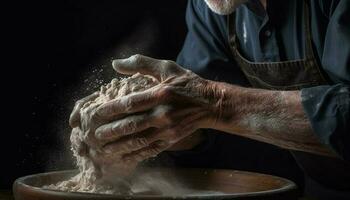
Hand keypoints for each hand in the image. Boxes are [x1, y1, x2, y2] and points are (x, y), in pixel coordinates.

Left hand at [93, 54, 218, 162]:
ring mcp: (167, 129)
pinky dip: (136, 155)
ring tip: (104, 149)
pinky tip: (124, 157)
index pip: (130, 103)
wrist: (211, 104)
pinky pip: (151, 150)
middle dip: (111, 131)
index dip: (110, 109)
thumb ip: (142, 64)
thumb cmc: (187, 84)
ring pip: (139, 140)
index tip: (96, 114)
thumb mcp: (167, 68)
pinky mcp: (171, 139)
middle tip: (95, 135)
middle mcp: (163, 114)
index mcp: (160, 94)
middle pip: (131, 125)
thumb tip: (116, 64)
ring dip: (120, 146)